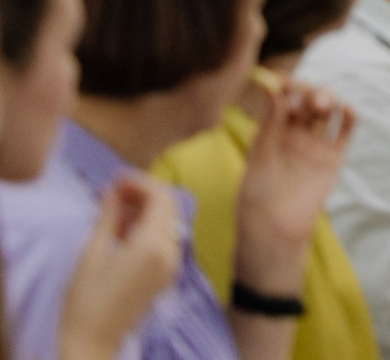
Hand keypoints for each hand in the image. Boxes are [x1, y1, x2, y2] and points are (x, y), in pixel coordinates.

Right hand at [59, 175, 180, 359]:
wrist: (93, 340)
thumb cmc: (86, 297)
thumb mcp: (93, 252)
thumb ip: (108, 216)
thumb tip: (113, 190)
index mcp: (155, 245)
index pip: (161, 198)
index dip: (141, 182)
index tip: (116, 178)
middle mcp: (172, 253)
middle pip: (169, 208)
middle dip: (145, 193)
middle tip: (116, 190)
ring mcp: (173, 265)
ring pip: (169, 223)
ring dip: (148, 209)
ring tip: (116, 207)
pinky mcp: (166, 275)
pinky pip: (165, 240)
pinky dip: (150, 227)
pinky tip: (124, 227)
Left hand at [234, 79, 354, 296]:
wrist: (273, 230)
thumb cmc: (256, 196)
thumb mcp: (259, 154)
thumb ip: (271, 122)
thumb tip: (275, 87)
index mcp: (272, 131)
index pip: (282, 99)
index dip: (283, 85)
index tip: (280, 76)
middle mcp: (295, 134)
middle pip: (306, 100)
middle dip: (306, 90)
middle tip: (303, 93)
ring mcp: (315, 144)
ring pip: (327, 110)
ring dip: (327, 98)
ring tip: (322, 102)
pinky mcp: (334, 157)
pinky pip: (345, 131)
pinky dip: (349, 116)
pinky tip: (346, 109)